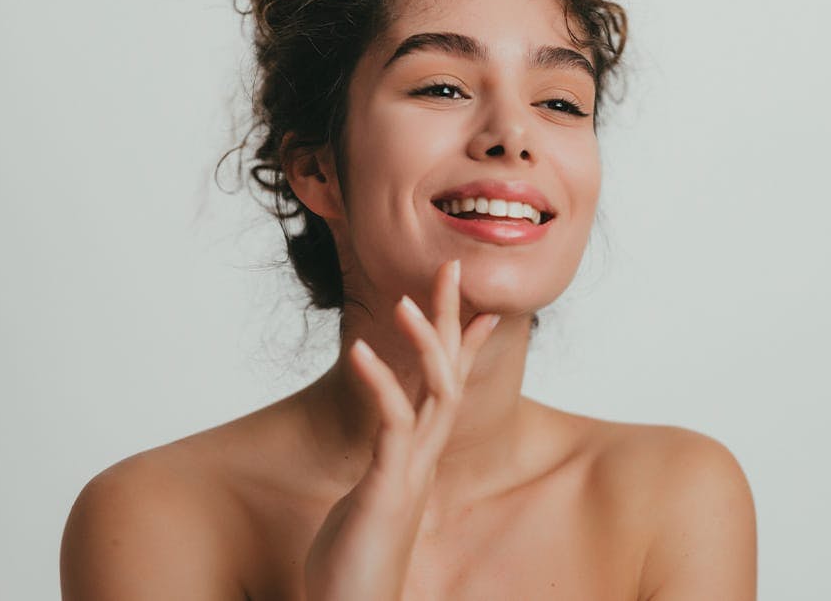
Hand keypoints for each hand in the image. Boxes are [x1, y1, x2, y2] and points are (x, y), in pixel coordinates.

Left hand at [304, 259, 500, 600]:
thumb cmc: (355, 563)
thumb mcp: (374, 501)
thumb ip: (387, 470)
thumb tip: (391, 452)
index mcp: (419, 454)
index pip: (449, 386)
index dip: (462, 343)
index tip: (475, 307)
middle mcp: (424, 456)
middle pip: (450, 373)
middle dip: (451, 318)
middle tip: (452, 267)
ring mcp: (411, 470)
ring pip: (434, 392)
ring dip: (425, 343)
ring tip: (406, 301)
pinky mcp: (390, 485)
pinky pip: (392, 423)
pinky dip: (379, 383)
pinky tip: (361, 352)